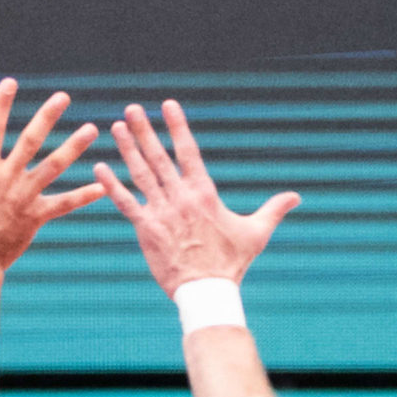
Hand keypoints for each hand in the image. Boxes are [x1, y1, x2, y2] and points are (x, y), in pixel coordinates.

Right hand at [0, 79, 101, 272]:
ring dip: (74, 147)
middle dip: (48, 117)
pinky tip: (103, 186)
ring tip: (93, 129)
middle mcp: (7, 178)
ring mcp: (25, 198)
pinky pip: (64, 205)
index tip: (11, 82)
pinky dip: (83, 196)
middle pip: (31, 141)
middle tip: (64, 97)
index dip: (1, 103)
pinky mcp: (36, 217)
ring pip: (54, 167)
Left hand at [95, 100, 298, 294]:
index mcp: (204, 193)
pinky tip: (99, 167)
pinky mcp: (145, 229)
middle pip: (159, 157)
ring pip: (140, 174)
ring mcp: (161, 212)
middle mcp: (180, 197)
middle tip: (132, 109)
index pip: (188, 151)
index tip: (167, 105)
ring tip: (115, 127)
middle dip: (144, 131)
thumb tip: (296, 197)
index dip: (177, 126)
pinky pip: (125, 203)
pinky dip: (111, 184)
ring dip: (127, 149)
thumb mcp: (256, 233)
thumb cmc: (232, 263)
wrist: (207, 291)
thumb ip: (274, 210)